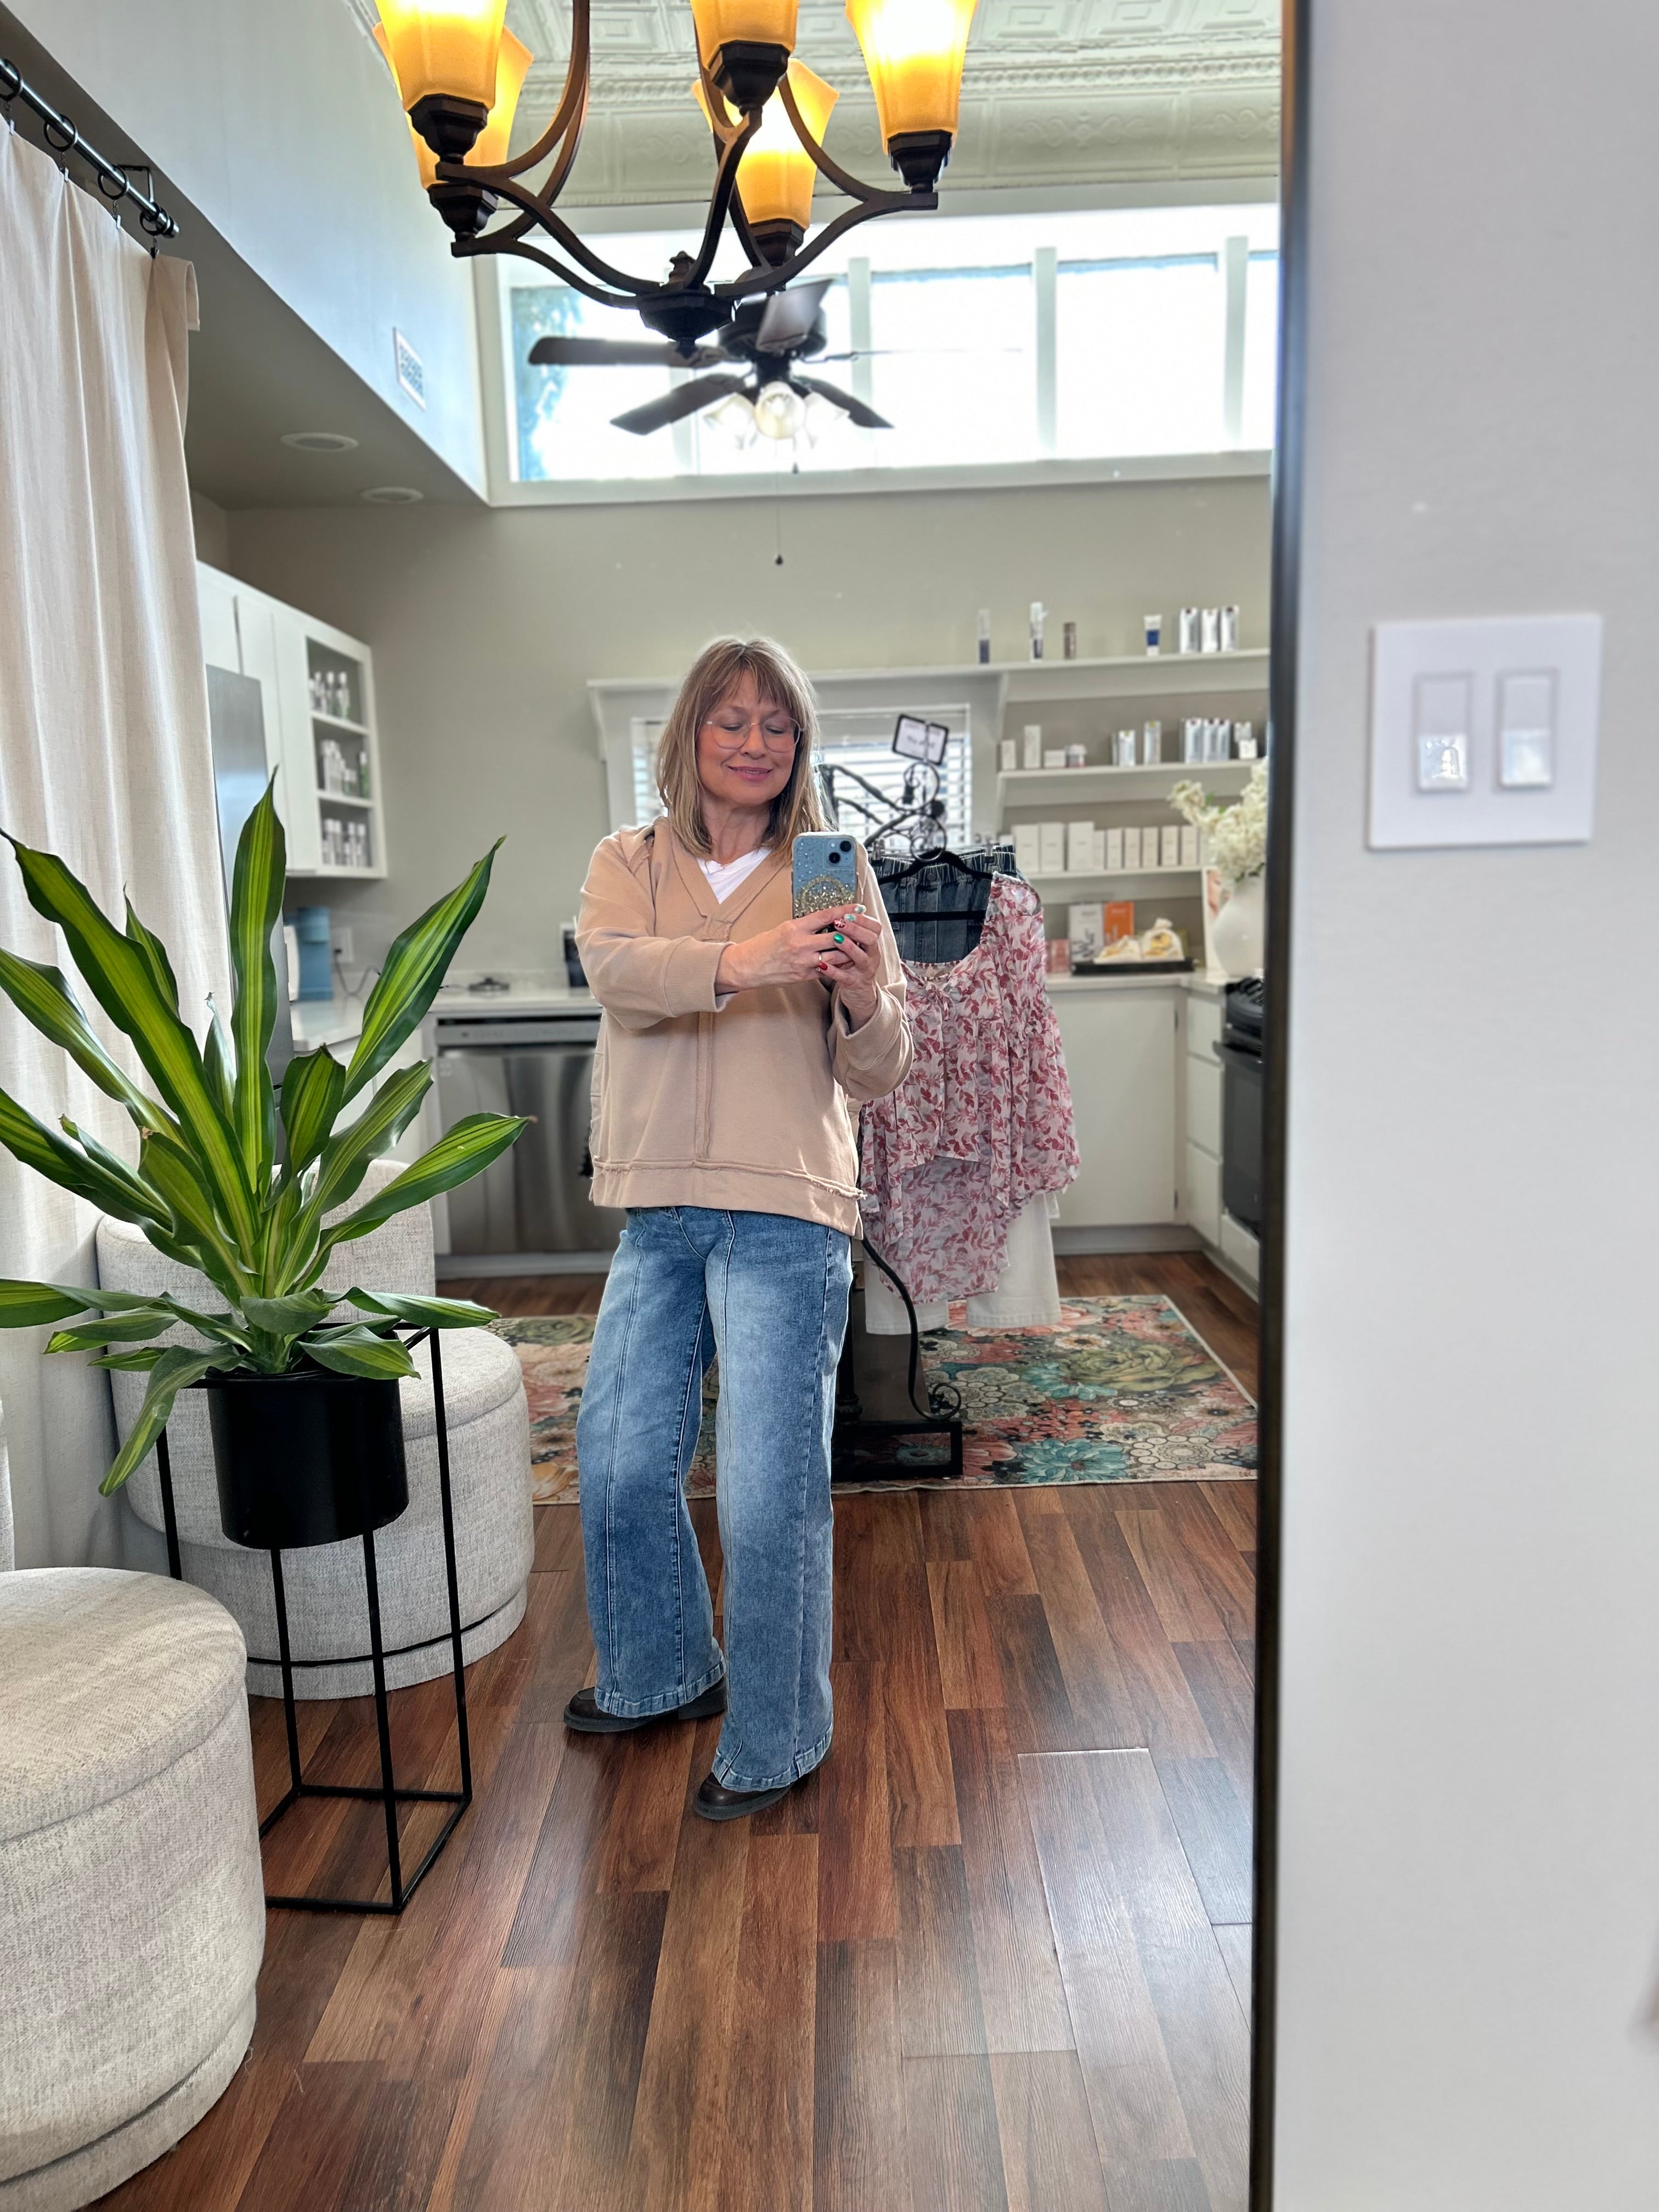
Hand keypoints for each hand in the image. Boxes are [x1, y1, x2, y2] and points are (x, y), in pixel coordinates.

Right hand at [716, 908, 871, 994]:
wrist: (749, 966)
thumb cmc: (764, 946)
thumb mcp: (783, 928)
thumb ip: (804, 926)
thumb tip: (825, 921)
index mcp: (795, 928)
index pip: (826, 916)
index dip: (845, 911)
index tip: (858, 907)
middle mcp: (801, 944)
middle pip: (836, 936)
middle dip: (851, 933)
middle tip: (862, 929)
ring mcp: (804, 962)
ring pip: (836, 956)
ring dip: (848, 951)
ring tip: (856, 946)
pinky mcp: (804, 975)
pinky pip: (827, 970)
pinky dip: (837, 965)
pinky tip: (843, 961)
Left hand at [811, 907, 883, 1026]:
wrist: (860, 992)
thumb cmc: (853, 965)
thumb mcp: (856, 947)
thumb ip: (851, 933)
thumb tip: (840, 912)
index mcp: (871, 944)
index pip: (875, 928)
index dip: (863, 919)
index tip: (849, 912)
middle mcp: (871, 956)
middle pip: (870, 939)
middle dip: (855, 929)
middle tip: (840, 922)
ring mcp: (864, 970)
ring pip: (861, 957)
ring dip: (848, 946)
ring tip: (835, 938)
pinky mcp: (854, 983)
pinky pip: (845, 977)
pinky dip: (834, 971)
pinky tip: (823, 965)